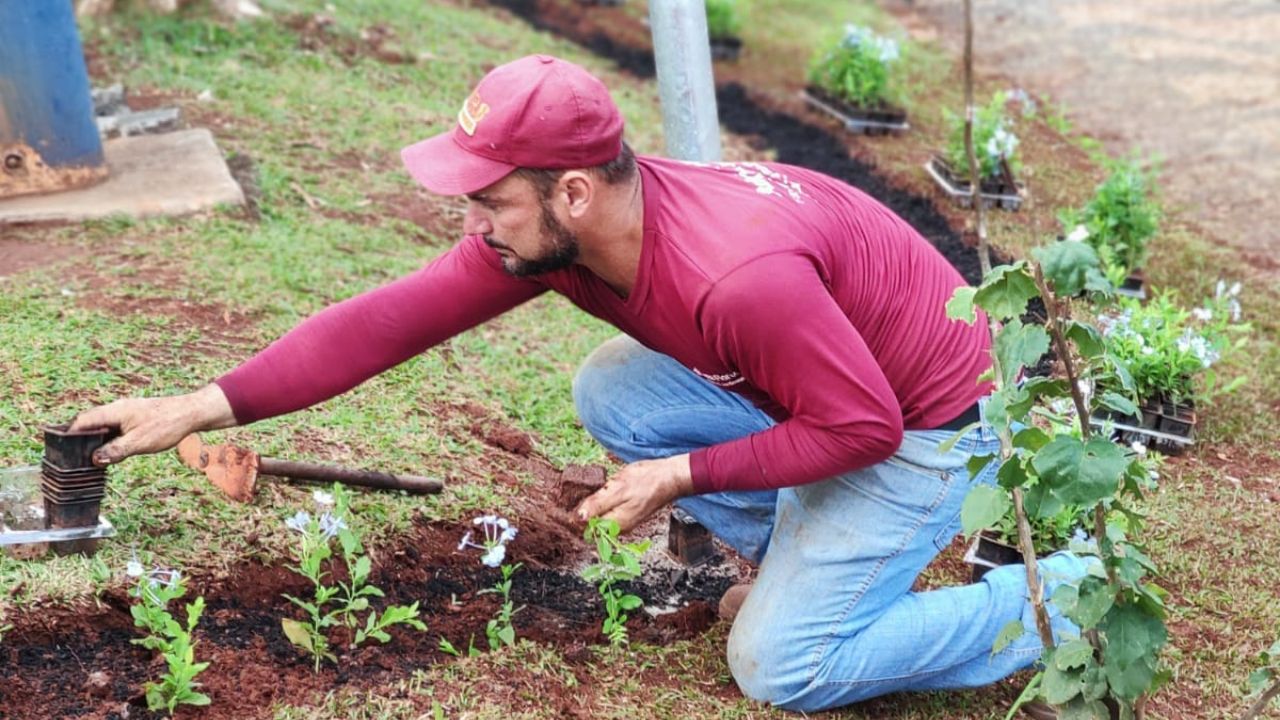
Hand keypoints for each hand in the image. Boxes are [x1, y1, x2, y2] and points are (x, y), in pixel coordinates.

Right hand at [69, 384, 236, 465]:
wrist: (192, 413)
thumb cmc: (168, 425)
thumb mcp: (140, 442)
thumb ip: (116, 450)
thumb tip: (94, 459)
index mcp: (114, 412)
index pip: (83, 420)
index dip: (69, 433)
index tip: (61, 448)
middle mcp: (117, 409)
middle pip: (90, 422)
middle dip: (80, 437)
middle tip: (71, 456)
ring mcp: (127, 412)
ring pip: (103, 425)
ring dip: (95, 438)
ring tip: (87, 456)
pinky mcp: (136, 417)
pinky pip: (115, 427)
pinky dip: (108, 437)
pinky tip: (110, 450)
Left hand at [576, 454, 693, 532]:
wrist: (669, 477)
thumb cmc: (647, 481)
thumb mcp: (618, 489)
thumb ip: (598, 504)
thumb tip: (578, 517)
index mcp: (615, 524)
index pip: (586, 527)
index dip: (576, 515)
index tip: (572, 500)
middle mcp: (619, 527)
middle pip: (592, 524)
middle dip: (585, 509)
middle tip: (586, 491)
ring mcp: (624, 521)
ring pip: (600, 517)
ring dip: (594, 504)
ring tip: (599, 488)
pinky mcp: (627, 513)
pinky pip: (608, 511)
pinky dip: (604, 502)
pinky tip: (607, 490)